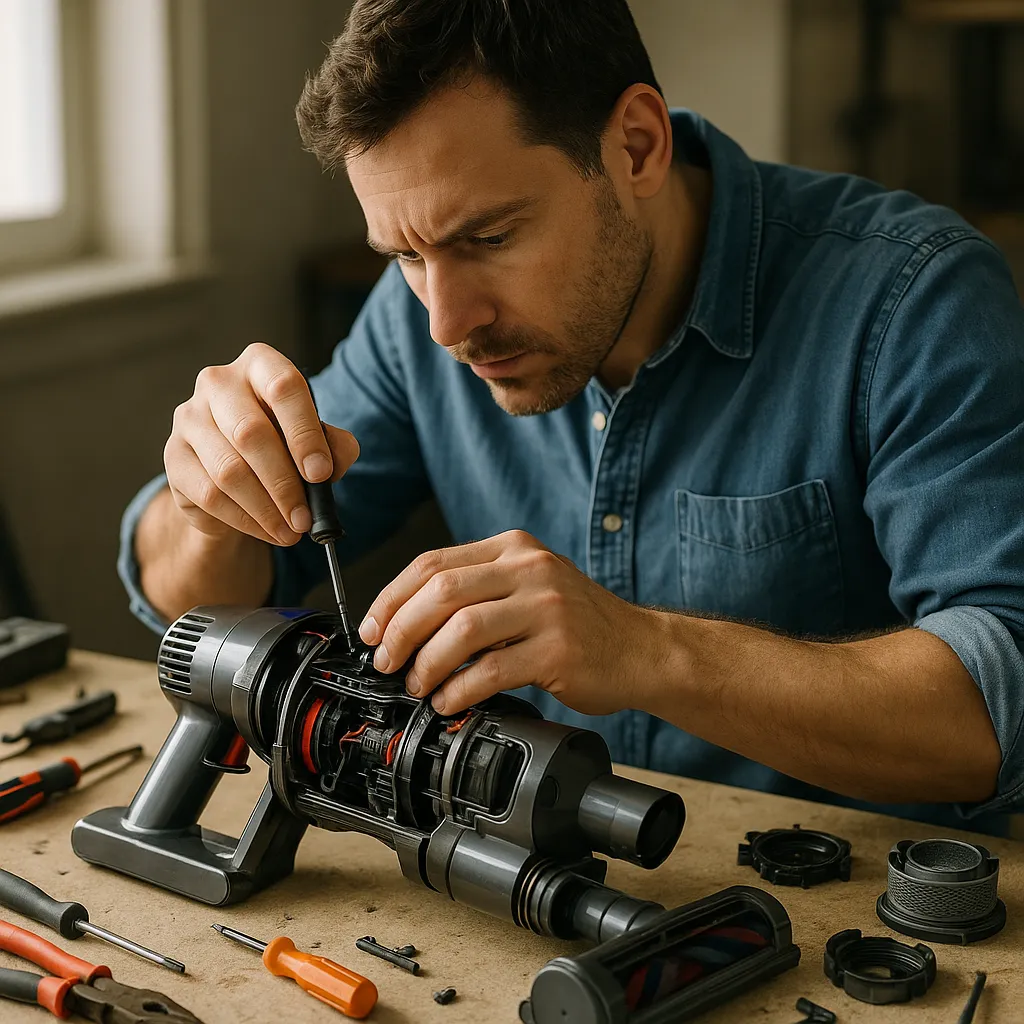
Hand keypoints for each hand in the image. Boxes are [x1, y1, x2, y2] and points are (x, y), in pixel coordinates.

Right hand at [164, 343, 359, 545]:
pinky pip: (209, 494)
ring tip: (291, 531)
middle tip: (305, 518)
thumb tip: (338, 459)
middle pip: (251, 433)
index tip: (321, 474)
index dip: (305, 433)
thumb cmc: (283, 446)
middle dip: (284, 483)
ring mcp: (189, 417)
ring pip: (229, 470)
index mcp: (260, 365)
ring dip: (266, 508)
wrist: (237, 473)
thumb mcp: (315, 441)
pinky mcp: (174, 455)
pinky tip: (267, 530)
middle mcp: (218, 382)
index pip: (284, 387)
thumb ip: (334, 445)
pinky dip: (245, 519)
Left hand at [358, 530, 665, 715]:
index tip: (371, 629)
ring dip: (426, 663)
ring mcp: (546, 608)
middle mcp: (529, 569)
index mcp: (514, 548)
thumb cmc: (578, 623)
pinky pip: (492, 670)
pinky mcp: (558, 649)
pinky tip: (450, 701)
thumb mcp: (530, 585)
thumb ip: (479, 590)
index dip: (391, 598)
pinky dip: (459, 689)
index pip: (433, 563)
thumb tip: (405, 624)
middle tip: (386, 662)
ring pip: (462, 630)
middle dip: (400, 631)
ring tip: (417, 685)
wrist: (642, 649)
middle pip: (440, 592)